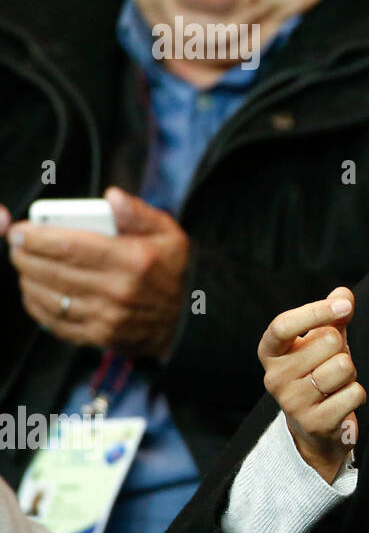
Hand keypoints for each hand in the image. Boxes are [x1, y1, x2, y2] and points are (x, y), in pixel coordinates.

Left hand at [5, 187, 189, 357]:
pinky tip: (35, 290)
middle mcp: (118, 290)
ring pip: (50, 296)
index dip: (37, 237)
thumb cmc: (172, 272)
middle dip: (25, 256)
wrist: (188, 320)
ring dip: (28, 279)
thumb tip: (111, 196)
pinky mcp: (99, 336)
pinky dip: (37, 305)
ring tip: (25, 265)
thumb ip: (139, 213)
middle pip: (54, 270)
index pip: (71, 246)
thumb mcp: (170, 234)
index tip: (20, 230)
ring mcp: (107, 317)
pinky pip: (55, 320)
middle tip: (16, 245)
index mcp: (133, 260)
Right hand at [258, 288, 362, 482]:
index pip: (283, 325)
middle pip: (329, 342)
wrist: (315, 427)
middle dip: (342, 349)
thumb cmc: (318, 372)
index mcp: (270, 352)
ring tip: (336, 384)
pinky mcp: (315, 423)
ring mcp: (292, 403)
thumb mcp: (322, 341)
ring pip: (343, 367)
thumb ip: (333, 317)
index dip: (316, 311)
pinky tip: (340, 402)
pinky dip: (356, 394)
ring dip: (350, 373)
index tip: (345, 306)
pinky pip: (355, 393)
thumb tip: (343, 294)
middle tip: (332, 364)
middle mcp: (274, 377)